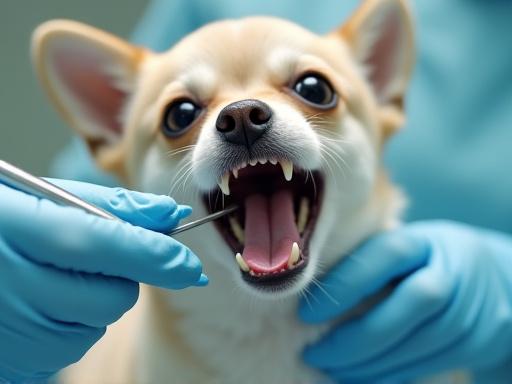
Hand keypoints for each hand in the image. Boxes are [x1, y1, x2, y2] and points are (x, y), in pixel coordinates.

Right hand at [0, 179, 205, 382]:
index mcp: (24, 229)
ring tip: (52, 277)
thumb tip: (172, 214)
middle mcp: (16, 285)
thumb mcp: (45, 197)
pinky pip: (69, 348)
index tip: (191, 266)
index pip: (108, 244)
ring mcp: (13, 331)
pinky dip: (70, 326)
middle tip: (90, 259)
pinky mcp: (13, 361)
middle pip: (113, 296)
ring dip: (93, 302)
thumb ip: (113, 206)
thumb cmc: (3, 222)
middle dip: (120, 278)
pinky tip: (40, 304)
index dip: (157, 255)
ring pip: (97, 324)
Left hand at [299, 221, 511, 382]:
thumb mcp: (407, 246)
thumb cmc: (429, 259)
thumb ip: (372, 262)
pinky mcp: (477, 342)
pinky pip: (425, 367)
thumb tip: (316, 294)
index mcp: (424, 242)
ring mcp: (469, 311)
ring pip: (415, 346)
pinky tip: (359, 377)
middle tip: (314, 353)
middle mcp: (451, 274)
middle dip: (352, 340)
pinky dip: (388, 376)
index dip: (344, 286)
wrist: (496, 279)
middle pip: (403, 310)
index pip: (384, 258)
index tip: (306, 313)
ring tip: (331, 367)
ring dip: (366, 365)